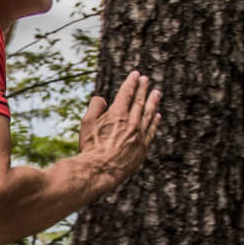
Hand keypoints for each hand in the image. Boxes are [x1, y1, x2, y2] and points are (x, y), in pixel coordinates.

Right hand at [77, 70, 159, 189]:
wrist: (100, 170)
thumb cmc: (91, 147)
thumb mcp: (86, 124)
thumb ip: (95, 107)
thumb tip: (102, 99)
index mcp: (117, 113)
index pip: (126, 93)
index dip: (131, 82)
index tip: (136, 74)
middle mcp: (131, 121)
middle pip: (139, 101)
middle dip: (143, 89)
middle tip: (147, 80)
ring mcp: (139, 134)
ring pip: (148, 114)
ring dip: (153, 102)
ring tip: (157, 93)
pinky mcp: (143, 147)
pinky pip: (151, 131)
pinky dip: (154, 122)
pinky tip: (157, 115)